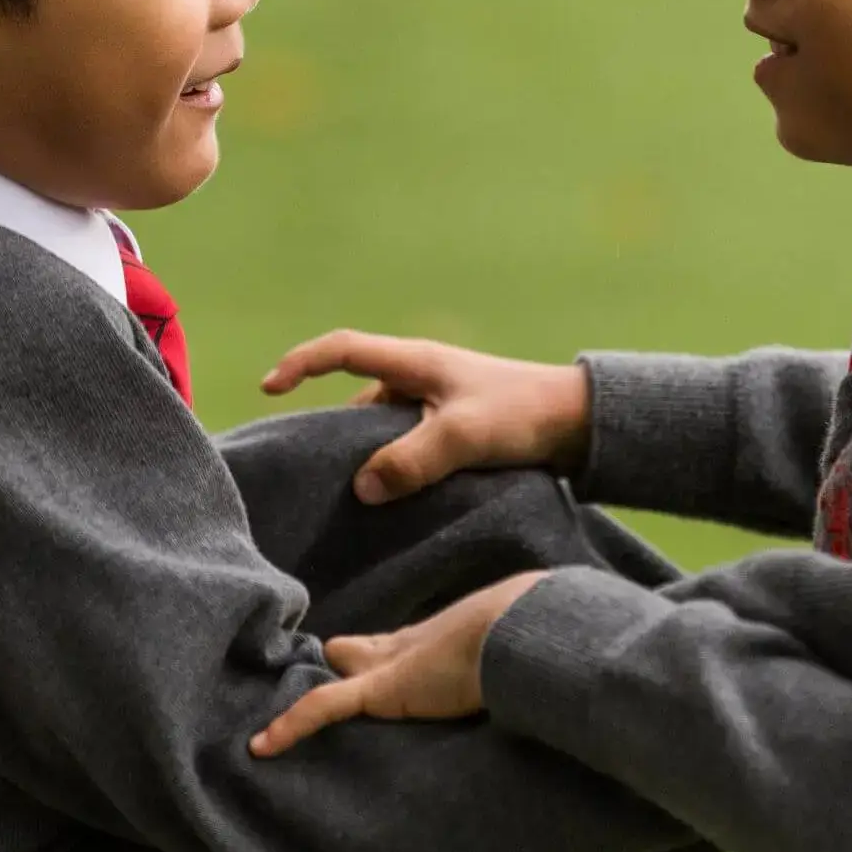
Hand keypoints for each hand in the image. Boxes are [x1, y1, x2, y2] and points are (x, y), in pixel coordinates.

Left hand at [248, 571, 547, 756]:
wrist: (525, 632)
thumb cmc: (525, 637)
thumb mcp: (500, 653)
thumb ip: (489, 661)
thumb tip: (517, 674)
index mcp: (429, 640)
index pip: (381, 650)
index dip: (361, 659)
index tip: (341, 664)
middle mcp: (402, 649)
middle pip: (350, 657)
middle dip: (331, 669)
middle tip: (295, 681)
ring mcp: (388, 667)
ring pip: (331, 678)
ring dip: (304, 696)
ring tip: (265, 724)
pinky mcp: (381, 689)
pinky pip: (323, 707)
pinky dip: (291, 726)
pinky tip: (262, 746)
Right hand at [260, 331, 589, 502]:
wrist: (582, 423)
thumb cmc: (524, 416)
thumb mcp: (464, 436)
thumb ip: (411, 460)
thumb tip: (362, 487)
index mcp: (415, 361)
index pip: (342, 349)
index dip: (301, 364)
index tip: (269, 389)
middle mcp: (420, 377)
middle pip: (356, 395)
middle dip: (329, 427)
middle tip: (309, 467)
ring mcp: (438, 403)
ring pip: (383, 427)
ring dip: (367, 455)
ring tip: (349, 496)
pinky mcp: (455, 429)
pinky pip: (407, 445)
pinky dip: (393, 467)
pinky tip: (392, 501)